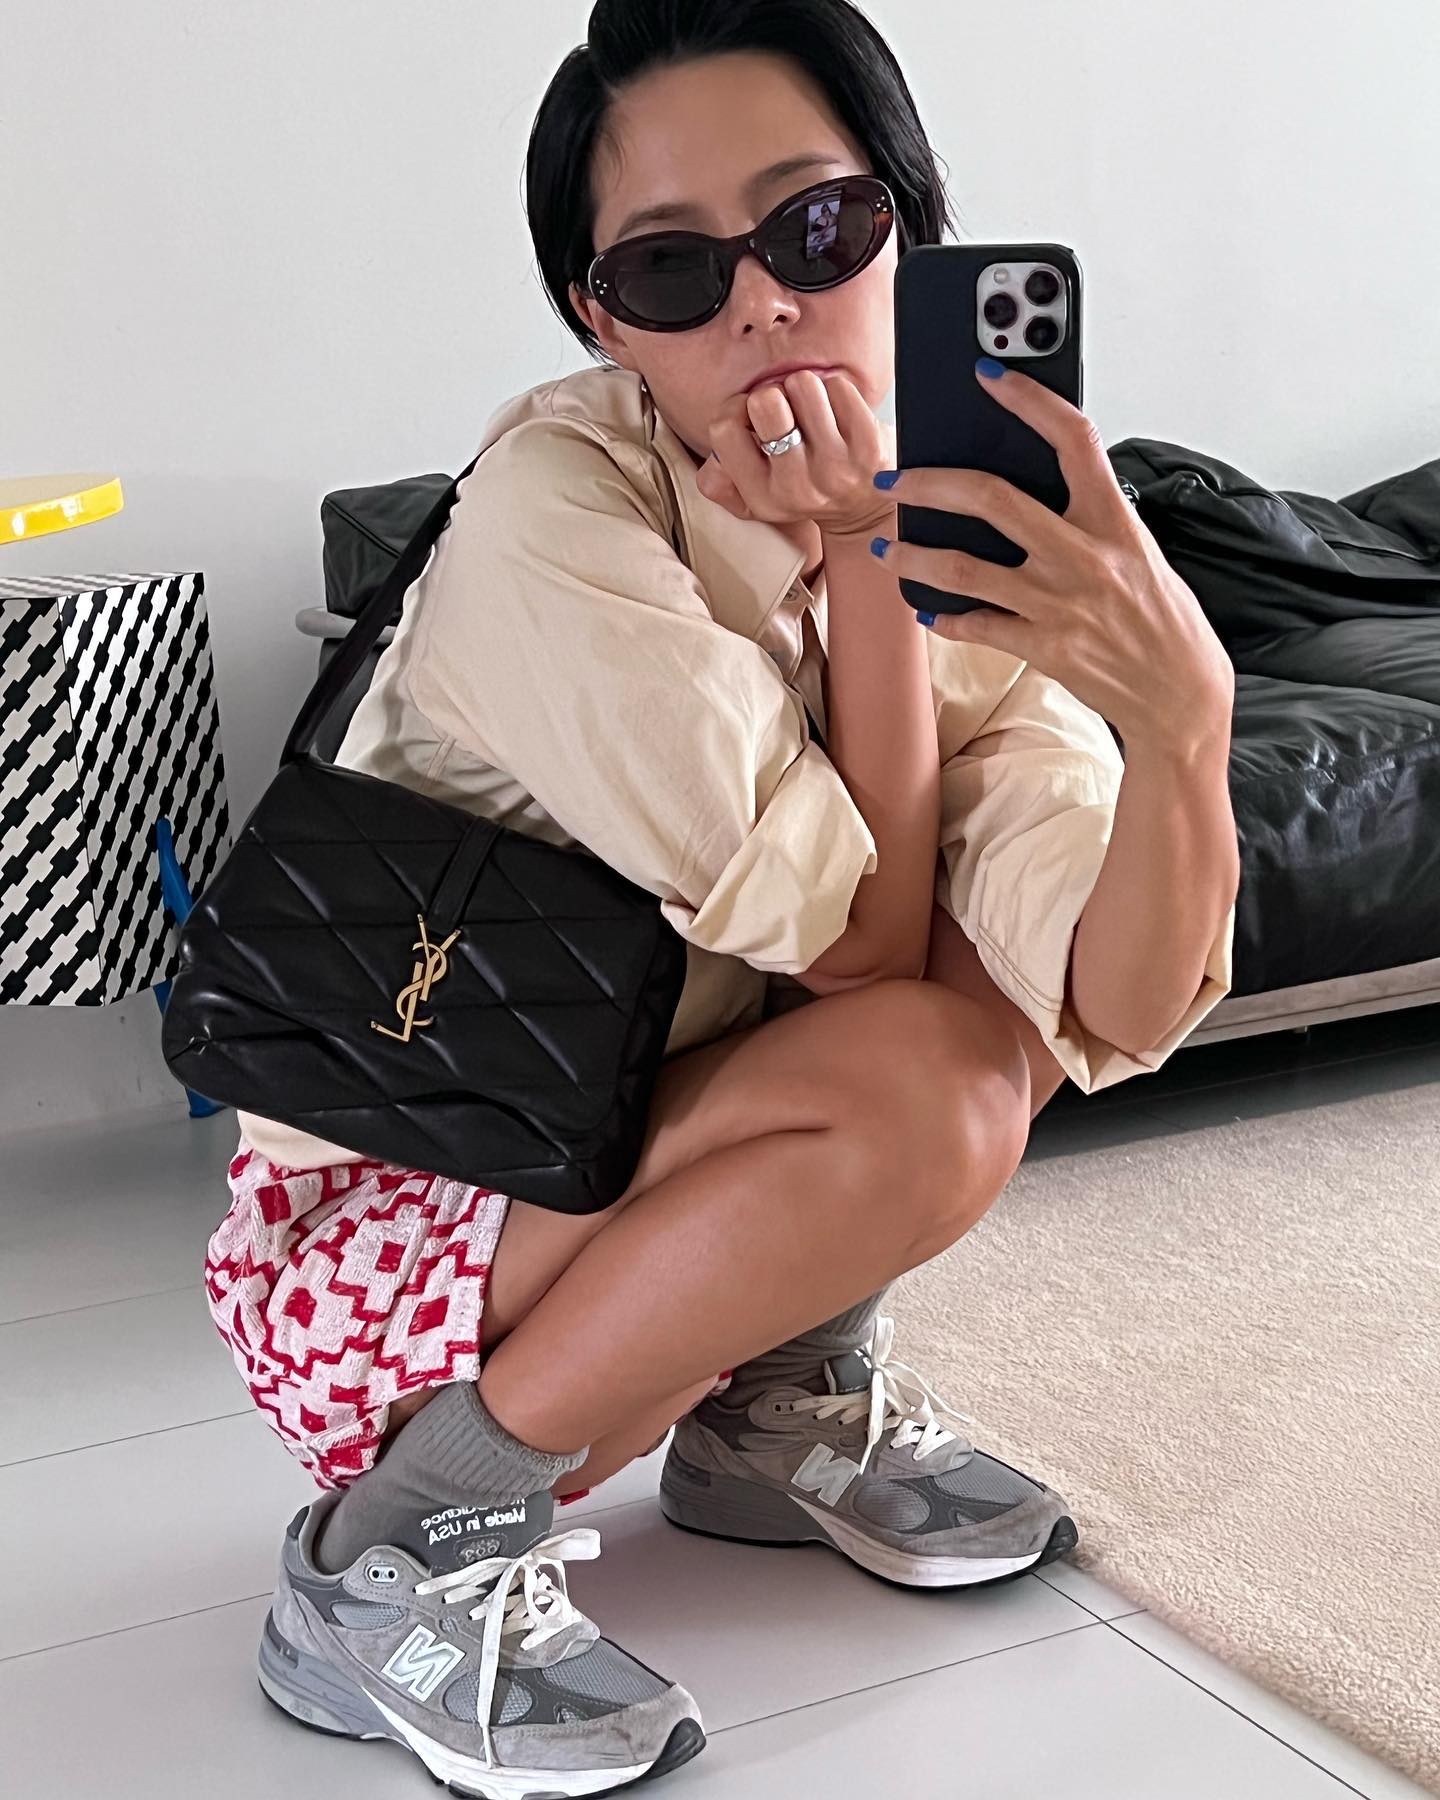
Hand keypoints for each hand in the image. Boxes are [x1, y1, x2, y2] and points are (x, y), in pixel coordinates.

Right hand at [696, 369, 895, 540]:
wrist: (862, 510)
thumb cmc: (800, 488)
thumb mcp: (753, 496)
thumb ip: (718, 480)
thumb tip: (715, 461)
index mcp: (761, 497)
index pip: (724, 427)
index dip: (736, 407)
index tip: (751, 416)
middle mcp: (797, 487)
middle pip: (765, 401)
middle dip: (772, 394)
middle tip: (786, 412)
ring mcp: (837, 467)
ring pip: (803, 385)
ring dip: (804, 388)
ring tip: (811, 411)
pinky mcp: (869, 447)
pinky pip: (838, 387)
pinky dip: (834, 390)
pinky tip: (836, 412)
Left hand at [873, 364, 1234, 753]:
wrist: (1180, 695)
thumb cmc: (1162, 619)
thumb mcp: (1139, 551)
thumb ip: (1090, 518)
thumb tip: (1028, 487)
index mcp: (1115, 521)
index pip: (1073, 441)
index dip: (1029, 400)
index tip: (989, 375)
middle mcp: (1085, 557)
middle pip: (992, 500)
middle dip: (929, 482)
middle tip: (894, 478)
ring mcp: (1060, 604)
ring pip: (965, 568)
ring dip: (915, 554)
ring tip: (886, 547)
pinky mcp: (1045, 648)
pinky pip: (978, 625)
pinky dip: (946, 617)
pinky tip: (928, 608)